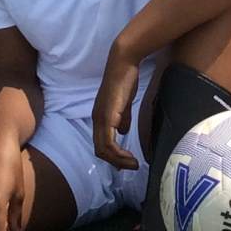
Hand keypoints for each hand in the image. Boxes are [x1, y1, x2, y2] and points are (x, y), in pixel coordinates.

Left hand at [92, 47, 141, 169]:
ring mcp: (101, 119)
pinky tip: (130, 155)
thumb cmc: (125, 80)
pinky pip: (109, 143)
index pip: (101, 144)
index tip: (127, 162)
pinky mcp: (107, 117)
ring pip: (104, 150)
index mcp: (100, 117)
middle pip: (100, 151)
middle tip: (132, 167)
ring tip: (133, 164)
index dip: (112, 156)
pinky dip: (118, 153)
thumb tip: (123, 132)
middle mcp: (97, 120)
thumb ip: (123, 118)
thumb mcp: (124, 104)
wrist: (123, 64)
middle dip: (116, 162)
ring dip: (119, 160)